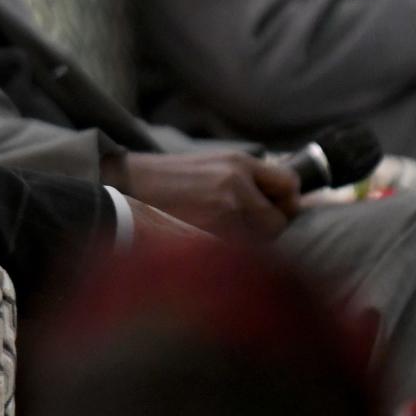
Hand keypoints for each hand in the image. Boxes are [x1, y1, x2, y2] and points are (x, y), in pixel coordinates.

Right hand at [103, 151, 299, 240]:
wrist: (127, 185)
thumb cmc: (168, 179)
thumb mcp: (211, 165)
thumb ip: (246, 178)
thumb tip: (283, 197)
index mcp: (238, 163)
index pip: (289, 184)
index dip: (286, 200)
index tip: (276, 207)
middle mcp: (236, 184)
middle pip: (279, 220)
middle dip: (268, 227)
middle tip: (247, 228)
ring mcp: (223, 211)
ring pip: (261, 242)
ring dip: (249, 243)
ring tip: (221, 233)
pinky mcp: (209, 235)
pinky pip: (238, 253)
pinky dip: (230, 253)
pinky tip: (209, 242)